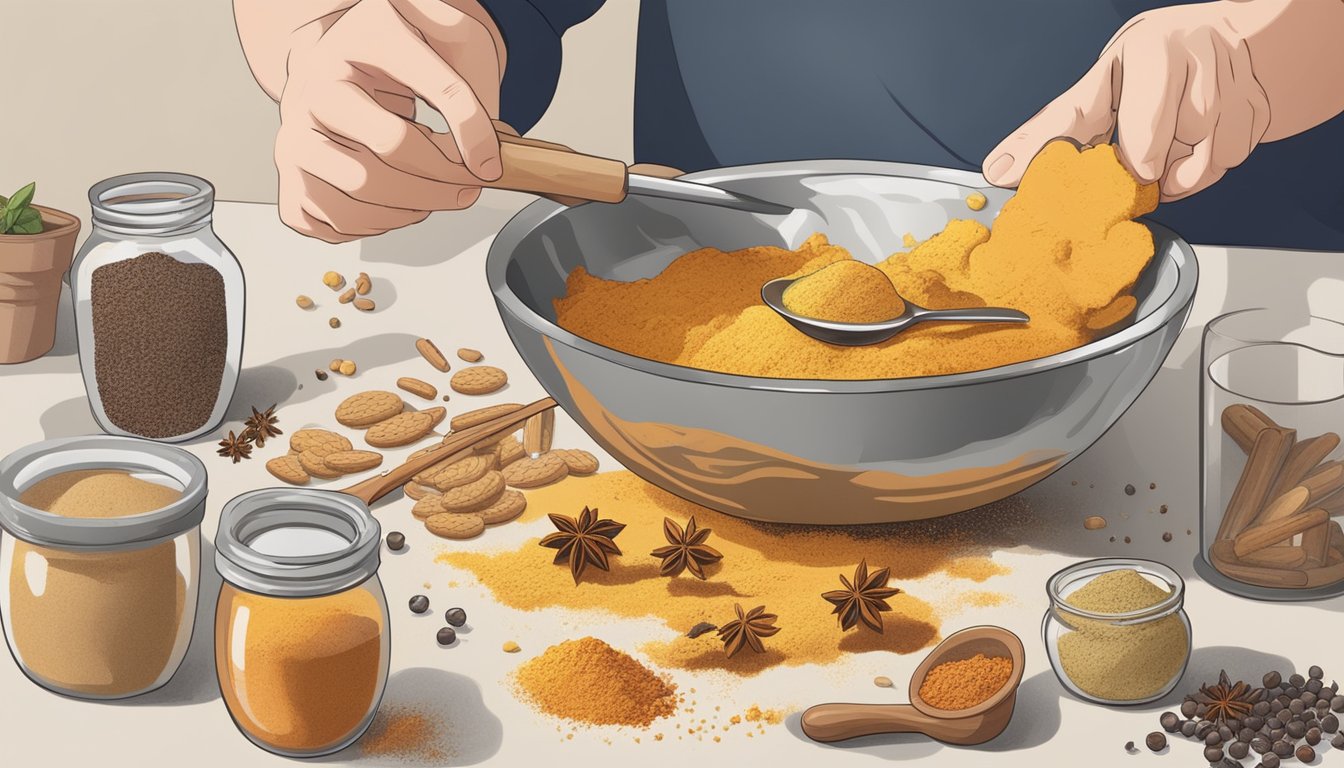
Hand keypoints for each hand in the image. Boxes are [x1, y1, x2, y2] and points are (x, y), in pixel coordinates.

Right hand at [274, 0, 504, 241]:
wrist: (346, 61)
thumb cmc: (399, 54)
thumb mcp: (448, 42)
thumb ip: (472, 91)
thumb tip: (489, 159)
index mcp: (366, 36)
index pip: (436, 88)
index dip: (474, 134)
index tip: (490, 164)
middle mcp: (316, 84)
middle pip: (391, 148)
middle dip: (443, 180)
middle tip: (469, 185)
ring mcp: (294, 132)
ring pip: (357, 195)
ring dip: (410, 210)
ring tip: (433, 196)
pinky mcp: (288, 173)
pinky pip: (326, 221)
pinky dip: (368, 226)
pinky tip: (392, 206)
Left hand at [984, 2, 1280, 201]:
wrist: (1213, 46)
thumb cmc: (1145, 71)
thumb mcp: (1096, 91)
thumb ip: (1049, 133)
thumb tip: (997, 171)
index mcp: (1154, 49)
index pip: (1148, 119)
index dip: (1139, 154)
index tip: (1133, 174)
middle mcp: (1201, 58)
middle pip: (1182, 141)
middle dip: (1156, 165)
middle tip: (1141, 164)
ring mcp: (1236, 82)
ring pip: (1212, 157)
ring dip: (1184, 170)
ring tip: (1167, 154)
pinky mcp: (1258, 108)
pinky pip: (1232, 160)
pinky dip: (1209, 169)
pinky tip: (1194, 151)